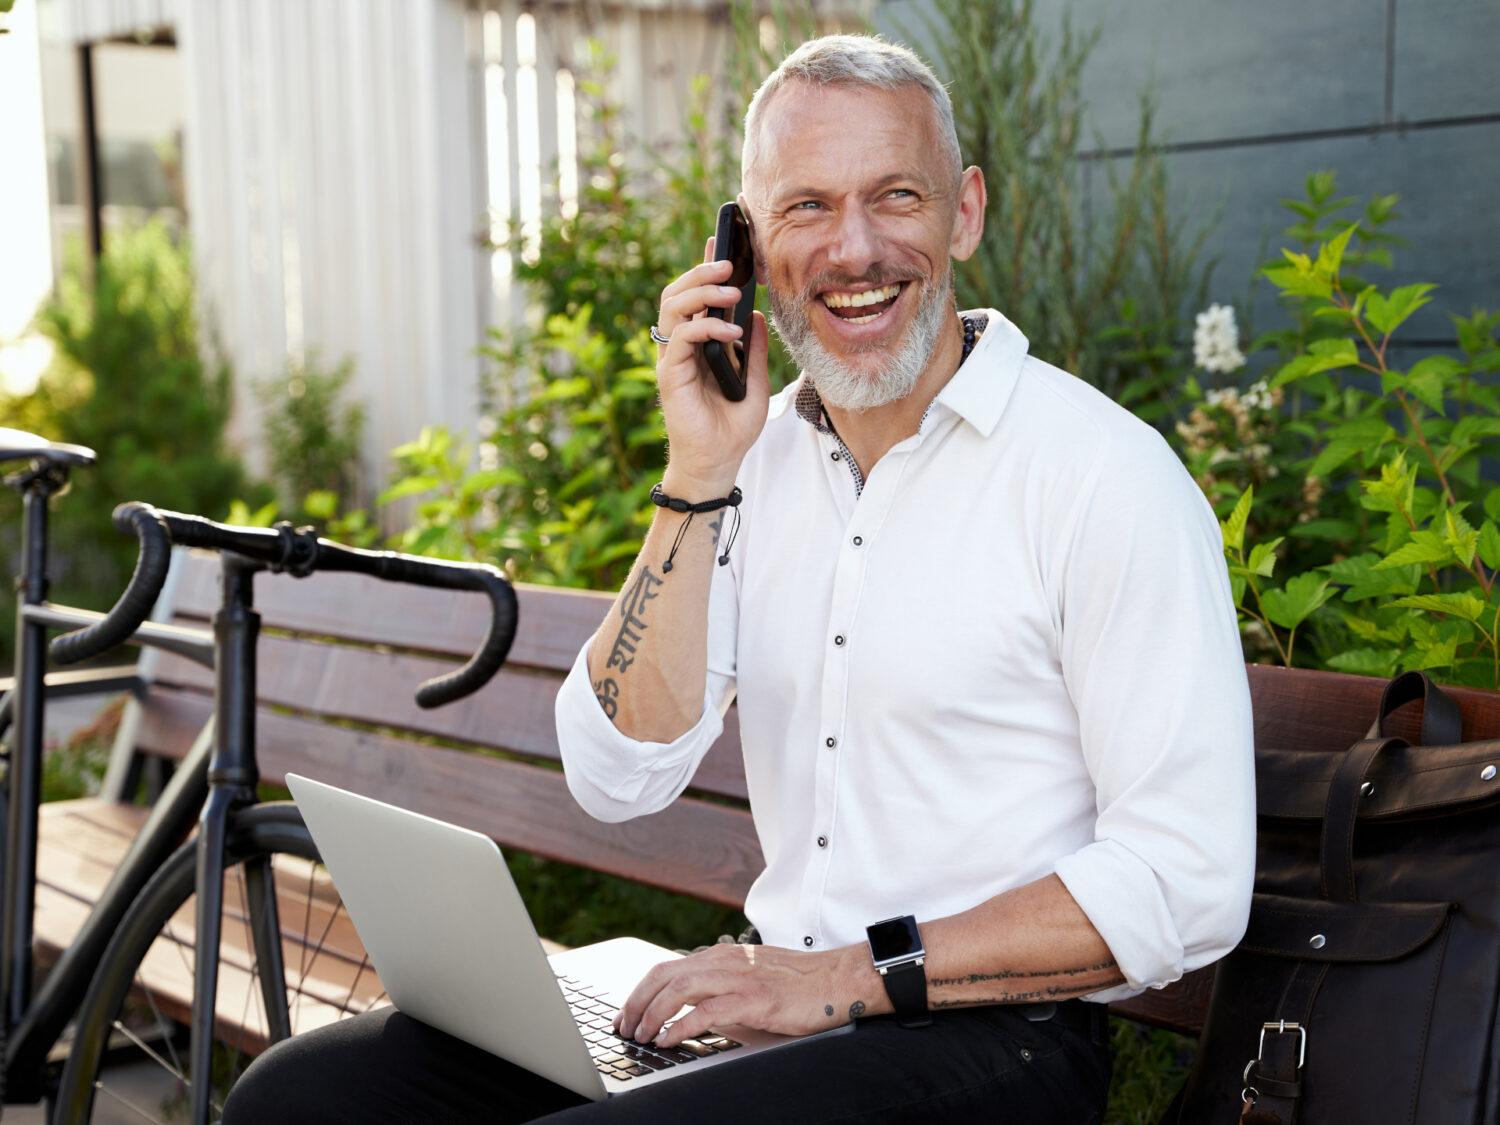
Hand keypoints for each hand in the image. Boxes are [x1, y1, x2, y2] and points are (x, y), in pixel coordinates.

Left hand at [612, 942, 874, 1048]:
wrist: (838, 979)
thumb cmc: (798, 984)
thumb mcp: (749, 982)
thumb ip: (719, 994)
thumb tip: (687, 1017)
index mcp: (721, 956)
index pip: (666, 968)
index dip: (640, 991)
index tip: (626, 1013)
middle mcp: (723, 961)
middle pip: (663, 976)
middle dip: (636, 1003)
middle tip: (624, 1028)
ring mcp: (738, 978)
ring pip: (678, 990)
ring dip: (652, 1014)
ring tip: (641, 1036)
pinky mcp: (754, 999)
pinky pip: (706, 1011)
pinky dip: (681, 1026)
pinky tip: (669, 1040)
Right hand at [652, 240, 771, 495]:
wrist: (718, 462)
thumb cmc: (732, 427)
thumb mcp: (756, 381)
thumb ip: (755, 350)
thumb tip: (757, 315)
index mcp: (699, 344)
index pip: (697, 297)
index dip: (706, 268)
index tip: (723, 243)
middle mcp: (682, 347)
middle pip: (677, 293)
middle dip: (701, 272)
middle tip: (729, 263)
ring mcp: (674, 360)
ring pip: (672, 307)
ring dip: (701, 291)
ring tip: (731, 290)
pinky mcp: (670, 375)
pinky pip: (681, 338)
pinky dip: (705, 327)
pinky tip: (730, 332)